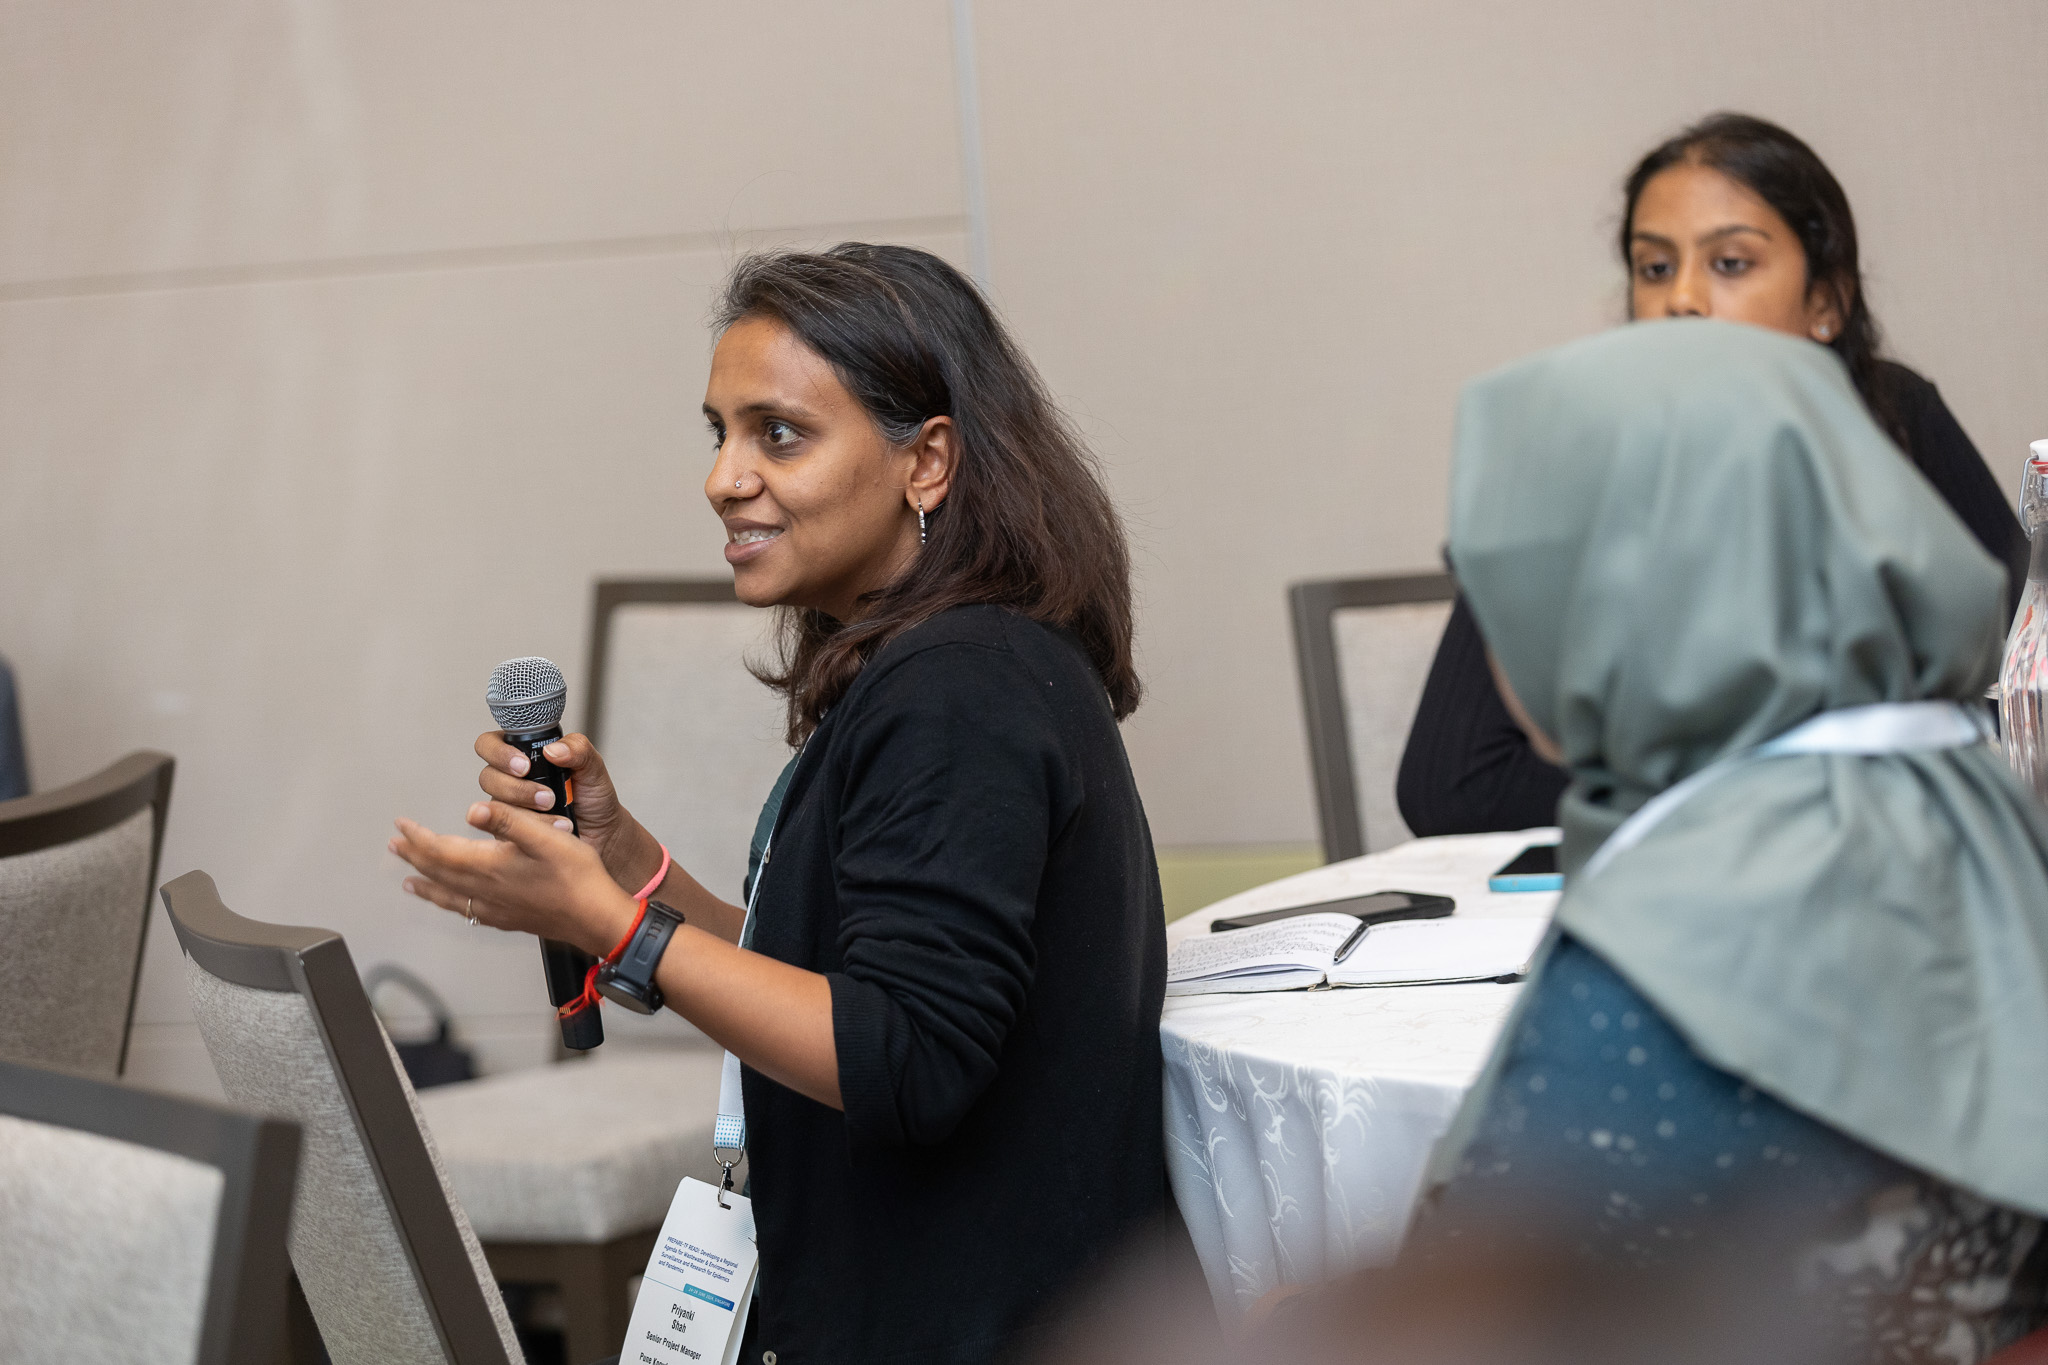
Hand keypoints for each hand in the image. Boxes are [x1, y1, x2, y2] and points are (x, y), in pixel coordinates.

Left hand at [390, 801, 635, 956]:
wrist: (596, 917)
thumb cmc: (577, 876)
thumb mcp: (547, 837)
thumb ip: (508, 821)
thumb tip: (471, 810)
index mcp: (490, 866)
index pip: (441, 850)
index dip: (418, 837)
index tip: (401, 824)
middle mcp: (485, 890)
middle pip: (438, 874)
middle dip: (414, 857)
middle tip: (395, 846)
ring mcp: (495, 908)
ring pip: (449, 896)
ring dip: (426, 884)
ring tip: (409, 882)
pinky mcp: (507, 919)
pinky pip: (467, 911)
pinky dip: (451, 904)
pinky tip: (455, 905)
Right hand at [473, 730, 656, 889]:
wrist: (603, 834)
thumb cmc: (593, 797)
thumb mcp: (592, 766)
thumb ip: (578, 749)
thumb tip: (552, 749)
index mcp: (523, 755)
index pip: (490, 744)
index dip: (499, 753)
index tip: (525, 765)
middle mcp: (509, 780)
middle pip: (487, 777)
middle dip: (516, 788)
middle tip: (547, 796)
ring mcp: (505, 808)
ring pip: (494, 807)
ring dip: (526, 811)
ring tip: (556, 812)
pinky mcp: (507, 834)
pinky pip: (505, 832)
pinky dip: (530, 831)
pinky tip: (555, 829)